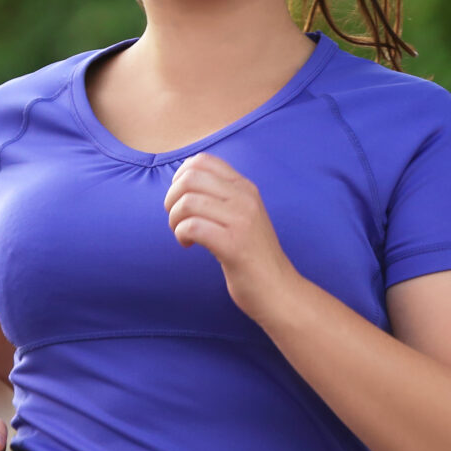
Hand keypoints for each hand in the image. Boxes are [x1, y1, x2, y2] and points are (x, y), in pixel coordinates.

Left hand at [163, 152, 302, 322]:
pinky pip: (193, 226)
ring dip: (175, 219)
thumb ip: (222, 197)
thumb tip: (183, 183)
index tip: (181, 198)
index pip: (203, 161)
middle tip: (177, 219)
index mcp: (245, 188)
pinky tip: (187, 245)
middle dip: (172, 198)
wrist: (277, 289)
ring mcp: (241, 220)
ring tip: (182, 234)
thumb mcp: (243, 215)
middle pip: (190, 178)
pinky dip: (181, 235)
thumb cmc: (253, 255)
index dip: (180, 176)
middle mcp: (245, 198)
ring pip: (188, 202)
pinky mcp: (233, 245)